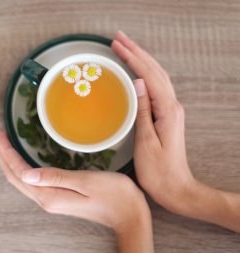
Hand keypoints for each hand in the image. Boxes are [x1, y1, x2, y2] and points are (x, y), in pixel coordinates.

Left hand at [0, 126, 153, 251]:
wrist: (128, 214)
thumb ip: (56, 177)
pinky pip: (31, 179)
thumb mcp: (85, 182)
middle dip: (1, 152)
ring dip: (9, 158)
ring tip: (3, 141)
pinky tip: (22, 156)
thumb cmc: (114, 194)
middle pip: (14, 175)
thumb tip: (26, 174)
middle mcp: (46, 199)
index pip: (18, 171)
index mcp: (50, 195)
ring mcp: (51, 199)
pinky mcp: (58, 196)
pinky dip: (21, 165)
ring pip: (21, 177)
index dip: (5, 150)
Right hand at [112, 31, 193, 213]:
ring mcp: (171, 110)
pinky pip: (155, 87)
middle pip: (155, 70)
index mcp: (167, 110)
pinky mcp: (166, 115)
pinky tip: (136, 71)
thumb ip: (143, 111)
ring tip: (125, 48)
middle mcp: (172, 106)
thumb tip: (138, 82)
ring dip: (141, 59)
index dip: (133, 57)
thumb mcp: (146, 142)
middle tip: (118, 38)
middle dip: (136, 51)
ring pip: (156, 76)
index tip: (117, 44)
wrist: (175, 187)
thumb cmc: (158, 171)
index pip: (149, 75)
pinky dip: (144, 73)